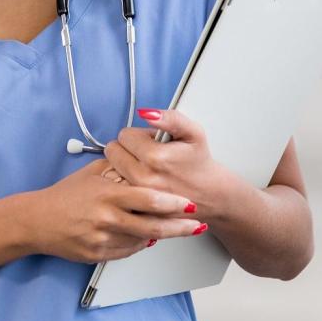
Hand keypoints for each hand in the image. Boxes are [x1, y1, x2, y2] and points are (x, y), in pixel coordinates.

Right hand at [23, 159, 203, 263]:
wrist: (36, 221)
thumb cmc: (66, 194)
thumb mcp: (94, 173)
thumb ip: (121, 170)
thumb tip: (147, 163)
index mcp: (108, 195)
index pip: (148, 199)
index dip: (172, 203)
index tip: (188, 204)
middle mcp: (107, 219)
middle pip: (152, 226)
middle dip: (178, 227)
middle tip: (196, 225)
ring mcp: (102, 239)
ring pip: (142, 241)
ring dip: (161, 235)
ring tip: (177, 229)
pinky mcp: (97, 255)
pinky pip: (127, 251)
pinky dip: (140, 244)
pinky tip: (148, 237)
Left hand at [104, 108, 238, 220]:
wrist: (210, 196)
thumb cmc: (199, 163)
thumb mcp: (193, 132)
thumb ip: (171, 118)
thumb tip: (146, 113)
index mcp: (155, 157)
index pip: (124, 135)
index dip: (139, 136)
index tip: (152, 142)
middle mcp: (143, 178)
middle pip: (113, 152)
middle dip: (127, 150)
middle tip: (147, 155)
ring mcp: (137, 196)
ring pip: (110, 169)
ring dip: (123, 166)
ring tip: (144, 169)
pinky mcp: (134, 207)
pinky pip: (115, 188)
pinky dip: (121, 184)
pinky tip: (138, 184)